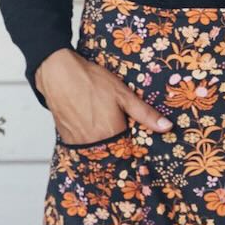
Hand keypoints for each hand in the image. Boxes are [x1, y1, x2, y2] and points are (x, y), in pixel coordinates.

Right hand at [36, 48, 171, 143]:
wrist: (57, 73)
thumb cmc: (91, 80)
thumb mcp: (123, 94)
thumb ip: (145, 114)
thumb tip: (167, 127)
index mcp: (112, 134)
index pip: (129, 151)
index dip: (133, 144)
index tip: (134, 136)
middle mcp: (95, 143)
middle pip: (112, 151)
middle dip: (118, 143)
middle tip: (115, 124)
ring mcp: (79, 142)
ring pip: (97, 149)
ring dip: (102, 141)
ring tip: (101, 122)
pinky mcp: (66, 138)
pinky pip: (83, 145)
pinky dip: (88, 138)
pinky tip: (89, 122)